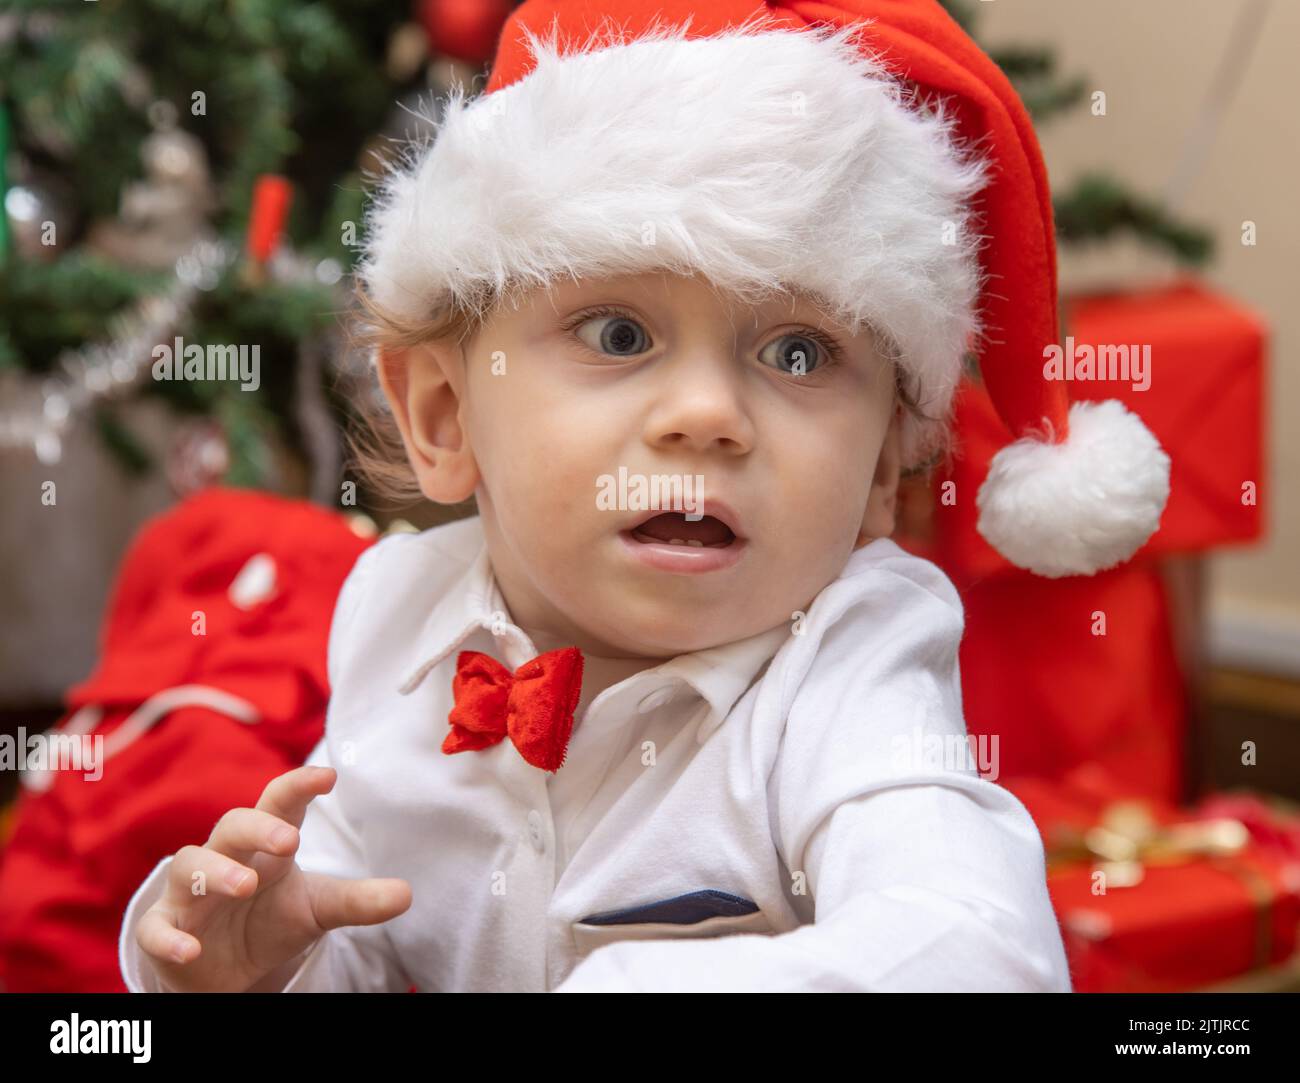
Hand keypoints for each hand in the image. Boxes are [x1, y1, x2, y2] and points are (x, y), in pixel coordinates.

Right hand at [135, 764, 411, 991]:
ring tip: (245, 884)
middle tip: (289, 839)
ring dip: (215, 872)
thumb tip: (407, 894)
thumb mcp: (318, 909)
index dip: (299, 786)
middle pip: (232, 825)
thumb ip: (359, 901)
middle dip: (257, 826)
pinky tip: (191, 948)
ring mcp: (190, 894)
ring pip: (189, 866)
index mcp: (265, 844)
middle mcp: (225, 857)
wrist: (224, 968)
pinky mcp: (165, 930)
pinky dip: (169, 938)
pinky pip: (156, 928)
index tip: (328, 776)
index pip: (279, 803)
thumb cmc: (270, 920)